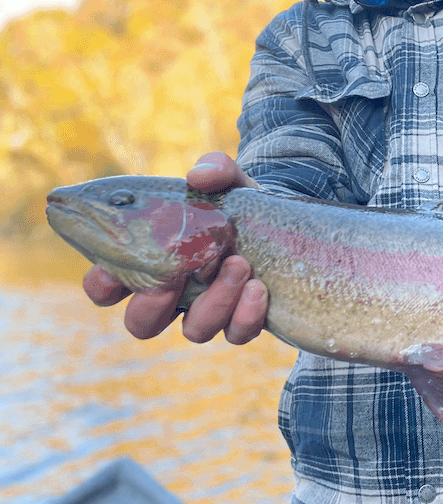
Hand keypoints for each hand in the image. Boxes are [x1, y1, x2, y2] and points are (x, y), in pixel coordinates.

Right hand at [82, 152, 268, 345]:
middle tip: (176, 274)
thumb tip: (198, 177)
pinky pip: (236, 334)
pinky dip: (245, 315)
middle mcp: (172, 295)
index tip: (112, 270)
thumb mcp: (226, 180)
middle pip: (141, 323)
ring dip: (213, 303)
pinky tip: (258, 288)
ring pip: (194, 331)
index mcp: (149, 262)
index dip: (101, 285)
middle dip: (153, 305)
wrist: (279, 222)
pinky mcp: (240, 321)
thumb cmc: (234, 202)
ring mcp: (206, 312)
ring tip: (238, 264)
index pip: (104, 288)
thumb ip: (213, 169)